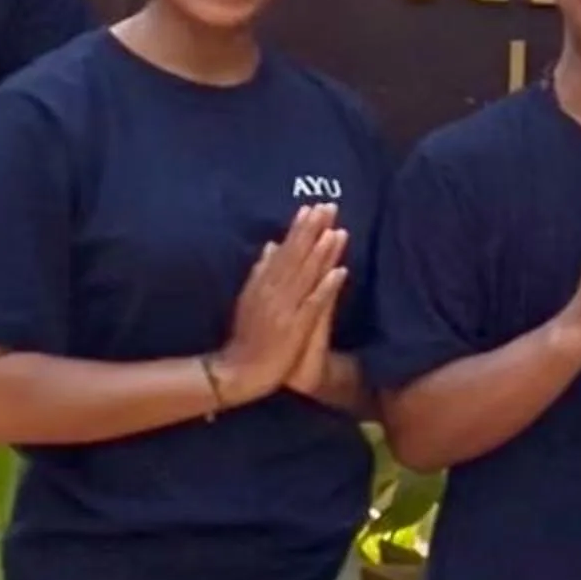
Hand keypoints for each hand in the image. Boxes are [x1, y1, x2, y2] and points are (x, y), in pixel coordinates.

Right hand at [218, 206, 346, 406]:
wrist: (239, 372)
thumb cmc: (247, 336)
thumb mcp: (249, 299)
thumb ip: (261, 272)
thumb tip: (270, 244)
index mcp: (262, 283)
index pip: (283, 250)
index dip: (298, 229)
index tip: (311, 207)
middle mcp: (273, 291)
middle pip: (296, 256)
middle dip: (313, 231)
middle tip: (329, 207)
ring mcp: (284, 308)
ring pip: (306, 275)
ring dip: (322, 252)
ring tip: (337, 230)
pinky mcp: (295, 327)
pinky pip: (314, 304)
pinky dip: (326, 286)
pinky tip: (341, 271)